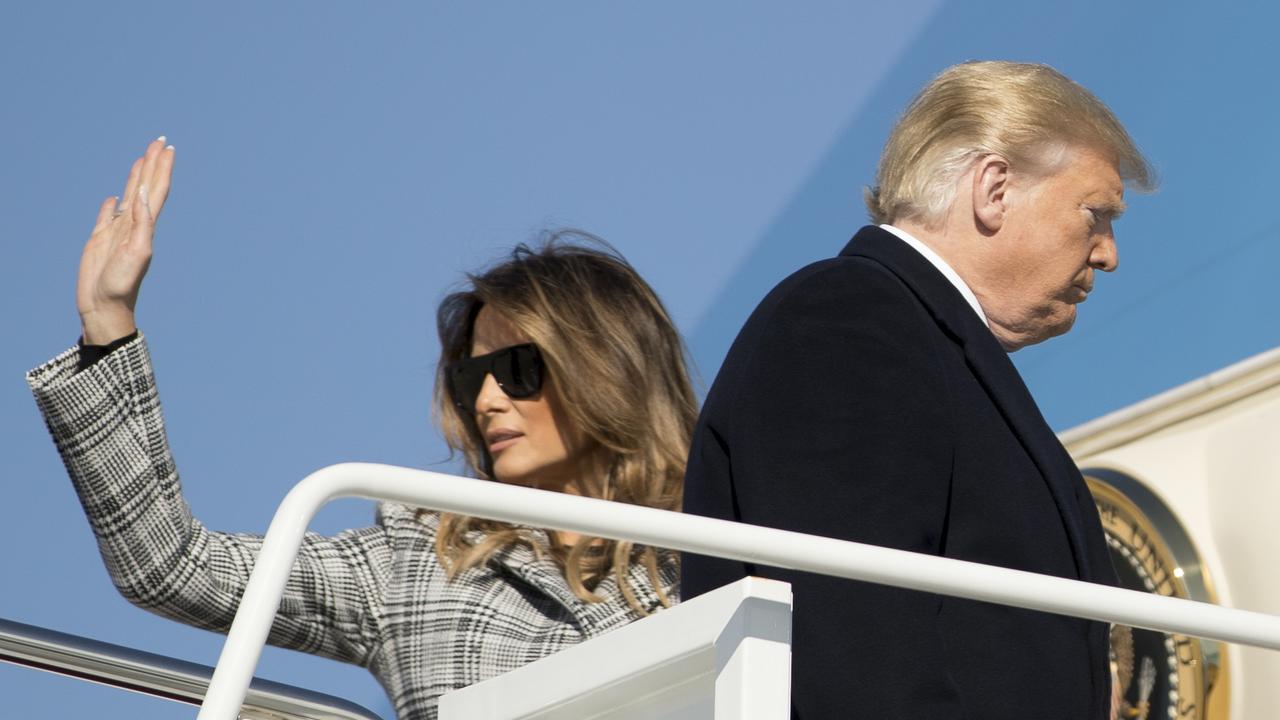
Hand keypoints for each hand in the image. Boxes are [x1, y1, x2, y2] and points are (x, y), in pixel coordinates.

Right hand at [77, 138, 174, 344]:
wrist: (105, 307)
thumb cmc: (122, 285)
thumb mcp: (137, 251)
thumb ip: (141, 222)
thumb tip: (142, 192)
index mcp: (146, 226)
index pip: (157, 190)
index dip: (162, 168)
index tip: (168, 147)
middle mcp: (134, 225)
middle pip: (145, 187)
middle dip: (152, 164)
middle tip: (158, 141)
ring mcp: (117, 232)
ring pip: (128, 197)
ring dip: (135, 177)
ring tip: (142, 159)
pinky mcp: (99, 241)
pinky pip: (107, 216)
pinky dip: (112, 205)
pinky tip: (115, 197)